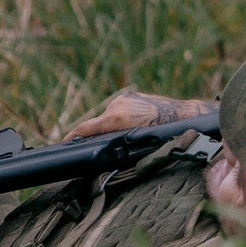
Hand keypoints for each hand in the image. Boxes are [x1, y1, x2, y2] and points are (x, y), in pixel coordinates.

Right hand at [64, 89, 201, 137]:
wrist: (182, 115)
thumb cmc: (161, 133)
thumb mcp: (135, 144)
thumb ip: (115, 144)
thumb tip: (103, 150)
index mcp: (116, 118)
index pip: (85, 128)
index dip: (72, 137)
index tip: (64, 143)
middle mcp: (117, 105)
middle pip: (98, 124)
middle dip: (98, 135)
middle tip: (102, 147)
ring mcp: (124, 99)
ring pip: (109, 117)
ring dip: (112, 127)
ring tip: (126, 136)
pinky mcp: (131, 96)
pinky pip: (119, 110)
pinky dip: (121, 119)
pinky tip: (132, 125)